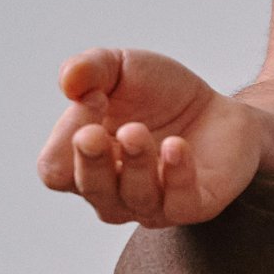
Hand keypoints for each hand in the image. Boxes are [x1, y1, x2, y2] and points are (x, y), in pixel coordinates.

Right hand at [36, 47, 261, 227]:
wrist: (218, 107)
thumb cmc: (160, 95)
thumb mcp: (121, 68)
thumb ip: (90, 68)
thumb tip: (68, 80)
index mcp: (84, 164)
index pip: (56, 169)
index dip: (65, 136)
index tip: (95, 96)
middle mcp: (113, 193)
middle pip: (89, 189)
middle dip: (91, 159)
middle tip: (96, 131)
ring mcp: (153, 204)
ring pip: (134, 198)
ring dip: (135, 162)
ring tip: (138, 130)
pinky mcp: (195, 205)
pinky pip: (180, 203)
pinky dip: (176, 174)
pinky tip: (176, 146)